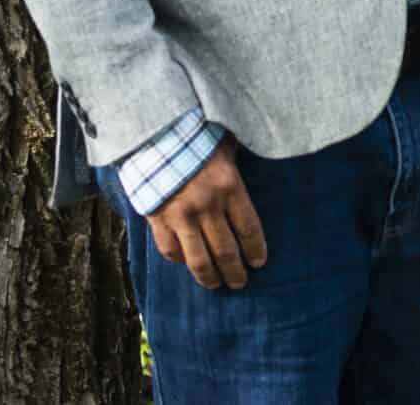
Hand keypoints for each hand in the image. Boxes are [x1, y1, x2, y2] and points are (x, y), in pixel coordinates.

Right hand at [146, 136, 266, 290]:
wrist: (154, 135)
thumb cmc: (198, 137)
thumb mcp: (228, 145)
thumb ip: (242, 163)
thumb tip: (265, 159)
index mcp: (229, 186)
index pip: (249, 229)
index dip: (255, 250)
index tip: (259, 263)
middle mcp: (206, 206)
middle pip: (226, 250)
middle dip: (235, 271)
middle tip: (241, 282)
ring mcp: (180, 216)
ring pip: (197, 259)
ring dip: (209, 277)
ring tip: (217, 285)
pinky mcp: (157, 220)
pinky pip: (170, 250)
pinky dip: (180, 261)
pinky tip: (188, 265)